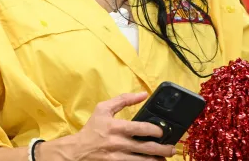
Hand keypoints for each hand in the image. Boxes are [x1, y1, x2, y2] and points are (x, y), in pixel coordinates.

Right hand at [39, 93, 177, 159]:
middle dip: (163, 149)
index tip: (163, 131)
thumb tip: (143, 94)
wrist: (77, 150)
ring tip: (165, 158)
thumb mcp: (103, 109)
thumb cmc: (92, 129)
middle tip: (171, 149)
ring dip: (157, 160)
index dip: (156, 130)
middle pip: (146, 148)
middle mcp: (118, 143)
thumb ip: (123, 100)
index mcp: (115, 126)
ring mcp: (118, 157)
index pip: (141, 128)